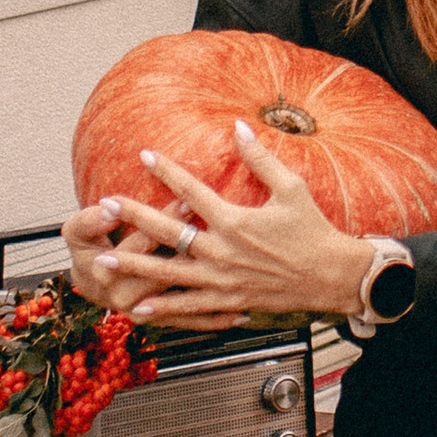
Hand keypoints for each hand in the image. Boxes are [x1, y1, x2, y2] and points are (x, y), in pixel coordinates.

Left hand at [73, 126, 373, 329]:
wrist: (332, 275)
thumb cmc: (314, 231)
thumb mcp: (292, 188)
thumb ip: (260, 159)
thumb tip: (239, 128)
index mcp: (235, 221)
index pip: (191, 191)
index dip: (166, 171)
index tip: (144, 156)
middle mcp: (223, 251)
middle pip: (168, 232)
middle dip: (134, 217)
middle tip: (106, 205)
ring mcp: (222, 279)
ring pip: (168, 273)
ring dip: (134, 266)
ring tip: (103, 261)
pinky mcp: (228, 300)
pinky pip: (189, 307)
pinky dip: (163, 309)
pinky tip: (137, 308)